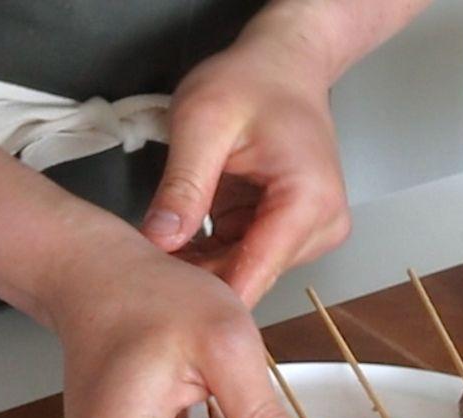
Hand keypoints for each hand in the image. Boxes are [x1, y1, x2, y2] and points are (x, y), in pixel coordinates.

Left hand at [140, 39, 350, 306]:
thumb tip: (159, 240)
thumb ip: (183, 184)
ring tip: (158, 249)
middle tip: (141, 270)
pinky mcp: (297, 233)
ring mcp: (313, 232)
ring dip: (203, 264)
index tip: (161, 306)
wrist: (285, 65)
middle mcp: (322, 226)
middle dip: (198, 277)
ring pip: (247, 271)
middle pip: (251, 275)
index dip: (207, 295)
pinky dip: (213, 251)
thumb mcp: (201, 123)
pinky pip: (248, 256)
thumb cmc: (251, 81)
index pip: (256, 272)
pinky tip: (182, 239)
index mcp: (307, 201)